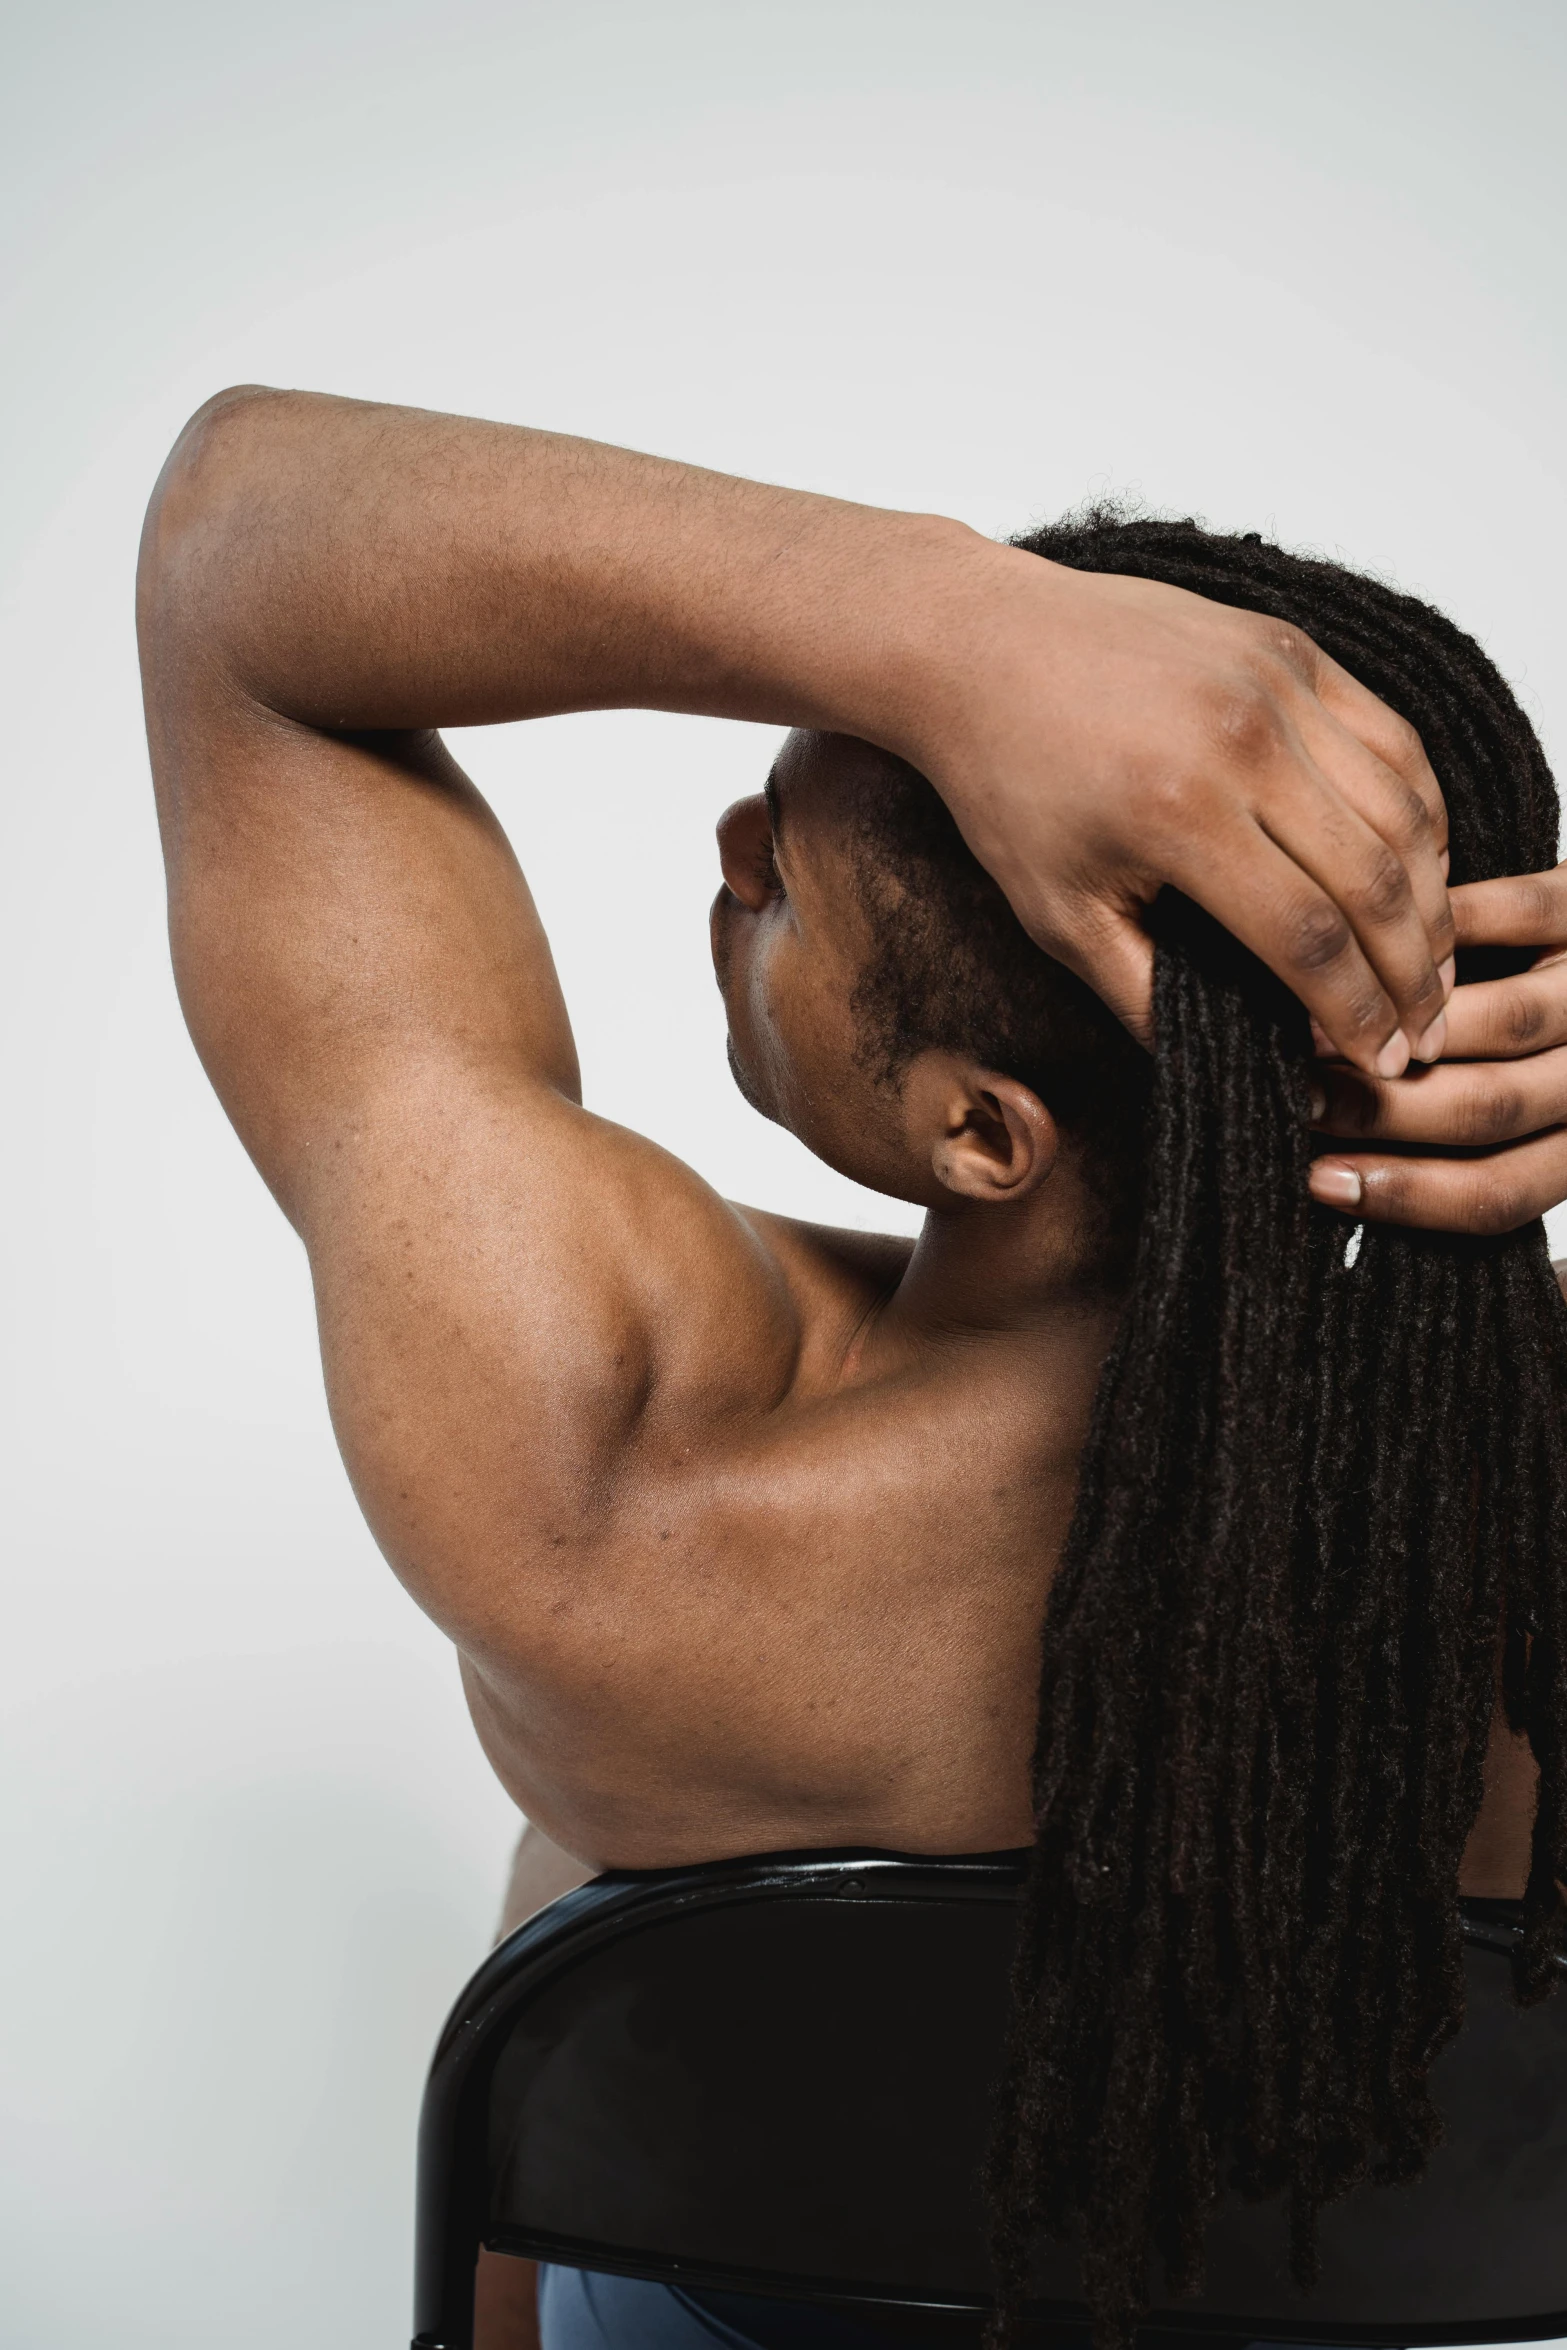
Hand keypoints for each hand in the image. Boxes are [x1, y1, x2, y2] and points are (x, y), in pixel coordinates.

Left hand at [915, 552, 1454, 1076]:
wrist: (981, 647)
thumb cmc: (1009, 784)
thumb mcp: (1056, 912)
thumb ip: (1139, 998)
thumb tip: (1218, 1066)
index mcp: (1180, 813)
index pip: (1308, 937)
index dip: (1355, 1013)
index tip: (1381, 1062)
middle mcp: (1245, 741)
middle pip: (1376, 879)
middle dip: (1413, 973)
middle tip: (1426, 1032)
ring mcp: (1278, 683)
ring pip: (1403, 808)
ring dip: (1433, 899)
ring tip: (1430, 964)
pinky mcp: (1292, 648)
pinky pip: (1393, 739)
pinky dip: (1421, 811)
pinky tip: (1419, 868)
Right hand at [1306, 863, 1566, 1232]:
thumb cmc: (1540, 1041)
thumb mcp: (1510, 1106)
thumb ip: (1448, 1141)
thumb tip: (1331, 1167)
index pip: (1498, 1195)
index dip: (1406, 1196)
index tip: (1318, 1180)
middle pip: (1491, 1112)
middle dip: (1382, 1112)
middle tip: (1304, 1097)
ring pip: (1508, 1022)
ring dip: (1403, 1022)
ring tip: (1323, 1021)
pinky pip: (1524, 914)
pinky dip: (1446, 923)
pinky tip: (1376, 929)